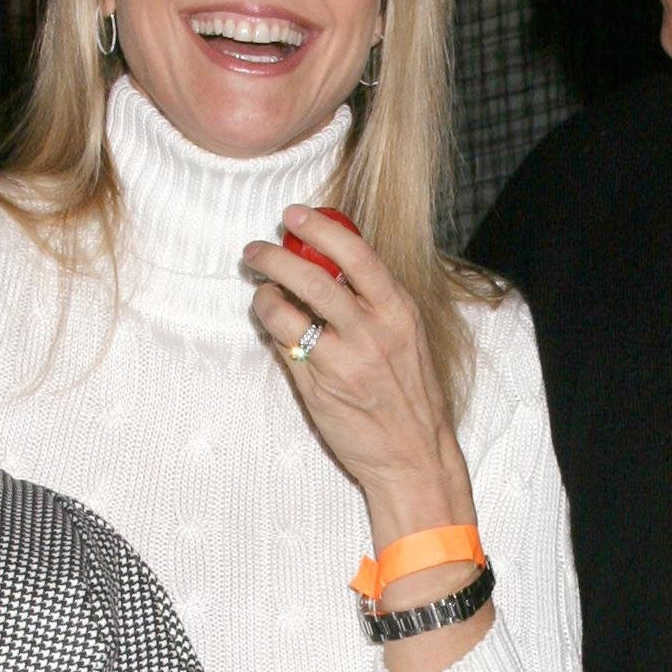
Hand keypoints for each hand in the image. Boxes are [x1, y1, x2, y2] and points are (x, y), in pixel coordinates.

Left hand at [242, 208, 474, 531]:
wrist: (414, 455)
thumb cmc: (409, 395)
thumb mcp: (407, 336)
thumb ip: (375, 301)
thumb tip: (330, 263)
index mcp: (398, 311)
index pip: (356, 254)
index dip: (319, 227)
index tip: (295, 215)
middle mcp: (372, 332)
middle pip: (312, 276)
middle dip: (275, 255)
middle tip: (257, 249)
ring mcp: (343, 361)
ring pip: (287, 310)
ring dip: (264, 292)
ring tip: (259, 288)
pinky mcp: (318, 387)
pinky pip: (283, 345)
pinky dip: (271, 328)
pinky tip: (272, 324)